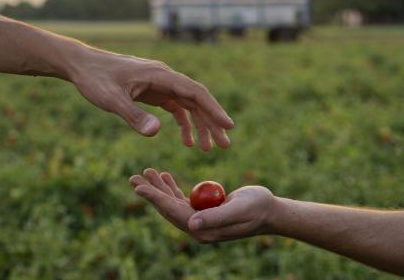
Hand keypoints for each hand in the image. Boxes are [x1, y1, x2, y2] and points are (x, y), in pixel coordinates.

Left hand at [67, 47, 233, 149]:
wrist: (82, 65)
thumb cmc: (95, 78)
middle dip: (212, 122)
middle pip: (197, 99)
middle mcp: (165, 78)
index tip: (228, 125)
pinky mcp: (154, 92)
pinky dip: (184, 124)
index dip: (213, 109)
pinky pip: (176, 108)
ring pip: (189, 105)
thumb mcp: (111, 99)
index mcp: (159, 75)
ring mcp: (160, 85)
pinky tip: (187, 142)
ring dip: (200, 125)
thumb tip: (156, 132)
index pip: (194, 91)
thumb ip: (133, 116)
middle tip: (225, 145)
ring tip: (208, 148)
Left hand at [130, 169, 275, 242]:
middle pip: (168, 208)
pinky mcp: (204, 210)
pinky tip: (164, 177)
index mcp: (203, 230)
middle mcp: (198, 227)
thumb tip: (191, 224)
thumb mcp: (238, 210)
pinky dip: (172, 187)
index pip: (173, 213)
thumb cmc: (257, 208)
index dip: (155, 199)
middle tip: (133, 178)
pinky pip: (182, 198)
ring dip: (159, 188)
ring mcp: (200, 219)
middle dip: (151, 193)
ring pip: (173, 202)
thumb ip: (215, 218)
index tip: (139, 188)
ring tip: (146, 173)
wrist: (270, 211)